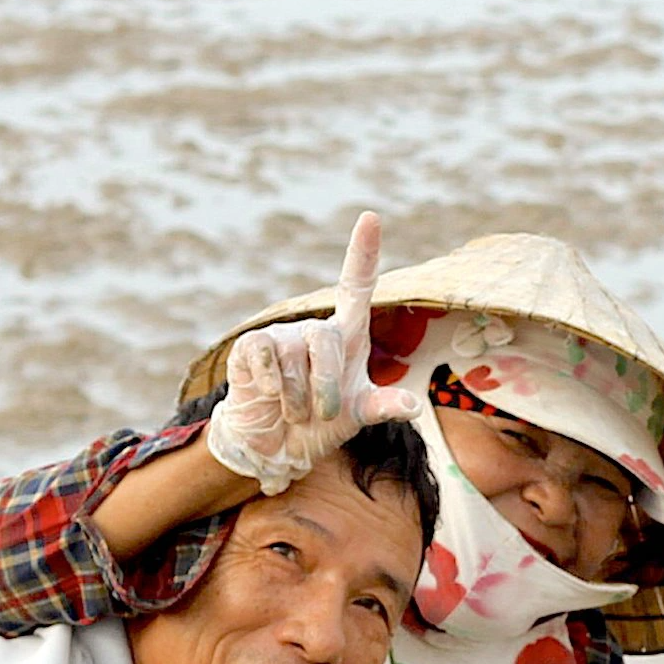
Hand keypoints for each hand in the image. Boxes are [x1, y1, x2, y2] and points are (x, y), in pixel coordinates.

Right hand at [207, 212, 426, 493]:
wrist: (275, 445)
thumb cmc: (321, 423)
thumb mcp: (358, 417)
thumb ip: (384, 407)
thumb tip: (413, 407)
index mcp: (346, 336)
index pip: (355, 287)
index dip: (362, 253)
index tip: (371, 218)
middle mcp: (314, 329)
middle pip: (325, 339)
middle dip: (327, 384)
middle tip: (324, 414)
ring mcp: (281, 335)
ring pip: (294, 354)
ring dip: (299, 396)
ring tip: (295, 412)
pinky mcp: (250, 346)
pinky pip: (264, 356)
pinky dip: (272, 385)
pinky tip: (270, 397)